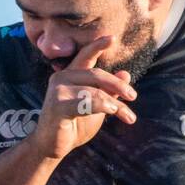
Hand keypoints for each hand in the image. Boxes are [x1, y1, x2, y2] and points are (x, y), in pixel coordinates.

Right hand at [25, 36, 137, 161]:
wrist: (51, 147)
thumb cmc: (72, 126)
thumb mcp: (96, 107)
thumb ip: (108, 91)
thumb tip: (126, 73)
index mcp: (70, 75)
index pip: (85, 56)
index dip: (98, 45)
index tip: (112, 38)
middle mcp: (61, 78)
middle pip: (96, 74)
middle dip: (118, 85)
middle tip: (133, 96)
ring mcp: (58, 91)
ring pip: (95, 91)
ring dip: (116, 104)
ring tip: (128, 116)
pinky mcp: (58, 105)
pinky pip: (87, 102)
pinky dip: (103, 106)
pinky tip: (113, 111)